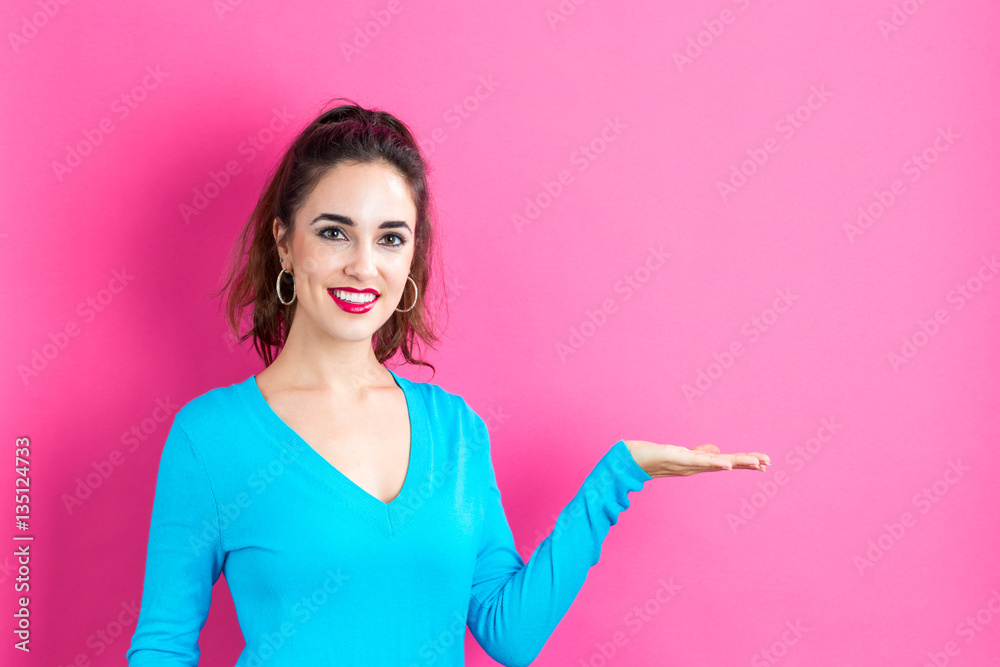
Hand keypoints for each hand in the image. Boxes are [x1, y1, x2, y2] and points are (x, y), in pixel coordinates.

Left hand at [624, 440, 769, 477]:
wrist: (631, 461)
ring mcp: (688, 464)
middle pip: (727, 464)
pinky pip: (699, 462)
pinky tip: (727, 464)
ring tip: (756, 463)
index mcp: (699, 464)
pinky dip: (714, 463)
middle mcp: (696, 467)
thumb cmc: (655, 457)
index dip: (745, 462)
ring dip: (737, 462)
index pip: (727, 462)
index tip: (764, 463)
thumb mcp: (683, 454)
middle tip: (768, 463)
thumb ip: (701, 453)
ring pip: (717, 463)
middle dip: (747, 463)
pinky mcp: (678, 459)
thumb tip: (717, 451)